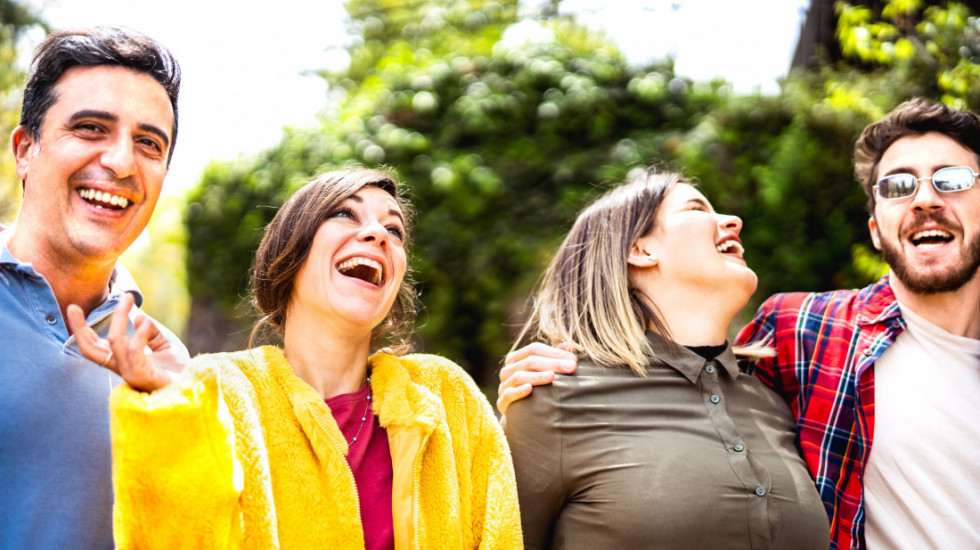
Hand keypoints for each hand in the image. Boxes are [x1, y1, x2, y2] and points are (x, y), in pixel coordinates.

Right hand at [66, 293, 186, 391]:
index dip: (81, 329)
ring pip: (113, 341)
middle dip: (79, 328)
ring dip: (119, 317)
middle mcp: (122, 368)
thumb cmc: (179, 370)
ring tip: (128, 300)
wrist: (194, 386)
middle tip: (73, 307)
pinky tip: (145, 323)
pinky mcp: (143, 376)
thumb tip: (138, 317)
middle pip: (90, 349)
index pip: (94, 346)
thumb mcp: (166, 344)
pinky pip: (134, 351)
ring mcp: (131, 373)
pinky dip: (139, 333)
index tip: (74, 308)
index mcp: (122, 361)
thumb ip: (151, 332)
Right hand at [496, 342, 576, 413]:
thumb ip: (553, 357)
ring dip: (537, 376)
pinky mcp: (502, 402)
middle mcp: (507, 370)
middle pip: (529, 362)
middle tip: (571, 367)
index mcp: (515, 359)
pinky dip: (519, 391)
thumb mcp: (542, 370)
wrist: (519, 414)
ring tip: (553, 376)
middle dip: (552, 363)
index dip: (553, 352)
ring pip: (519, 377)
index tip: (572, 359)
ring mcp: (503, 386)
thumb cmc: (534, 388)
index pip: (534, 349)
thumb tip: (568, 346)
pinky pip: (508, 395)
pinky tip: (530, 389)